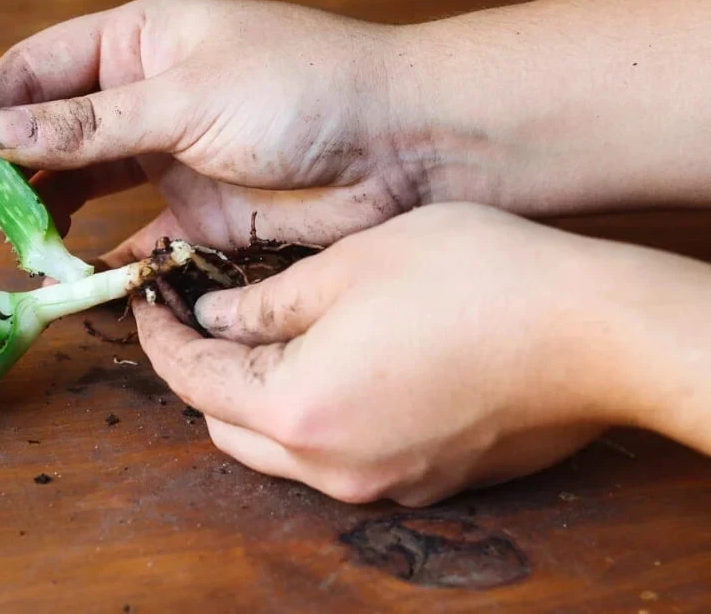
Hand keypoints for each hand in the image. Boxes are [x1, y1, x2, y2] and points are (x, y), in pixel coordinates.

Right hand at [0, 0, 432, 256]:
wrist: (402, 147)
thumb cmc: (303, 92)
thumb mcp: (186, 98)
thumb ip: (90, 125)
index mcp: (140, 42)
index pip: (40, 71)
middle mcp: (145, 96)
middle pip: (50, 132)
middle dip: (2, 168)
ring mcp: (169, 156)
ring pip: (82, 185)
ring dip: (40, 213)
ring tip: (3, 243)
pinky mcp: (196, 213)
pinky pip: (131, 237)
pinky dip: (99, 258)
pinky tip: (69, 276)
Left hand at [133, 202, 710, 505]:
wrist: (595, 331)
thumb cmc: (476, 280)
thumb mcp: (349, 264)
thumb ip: (264, 299)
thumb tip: (215, 316)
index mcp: (298, 409)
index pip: (191, 381)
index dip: (160, 336)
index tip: (149, 301)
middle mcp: (331, 465)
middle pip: (226, 427)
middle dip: (204, 373)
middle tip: (210, 313)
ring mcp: (380, 481)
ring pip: (280, 449)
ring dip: (258, 397)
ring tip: (272, 332)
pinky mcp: (422, 480)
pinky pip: (337, 456)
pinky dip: (314, 415)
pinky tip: (338, 362)